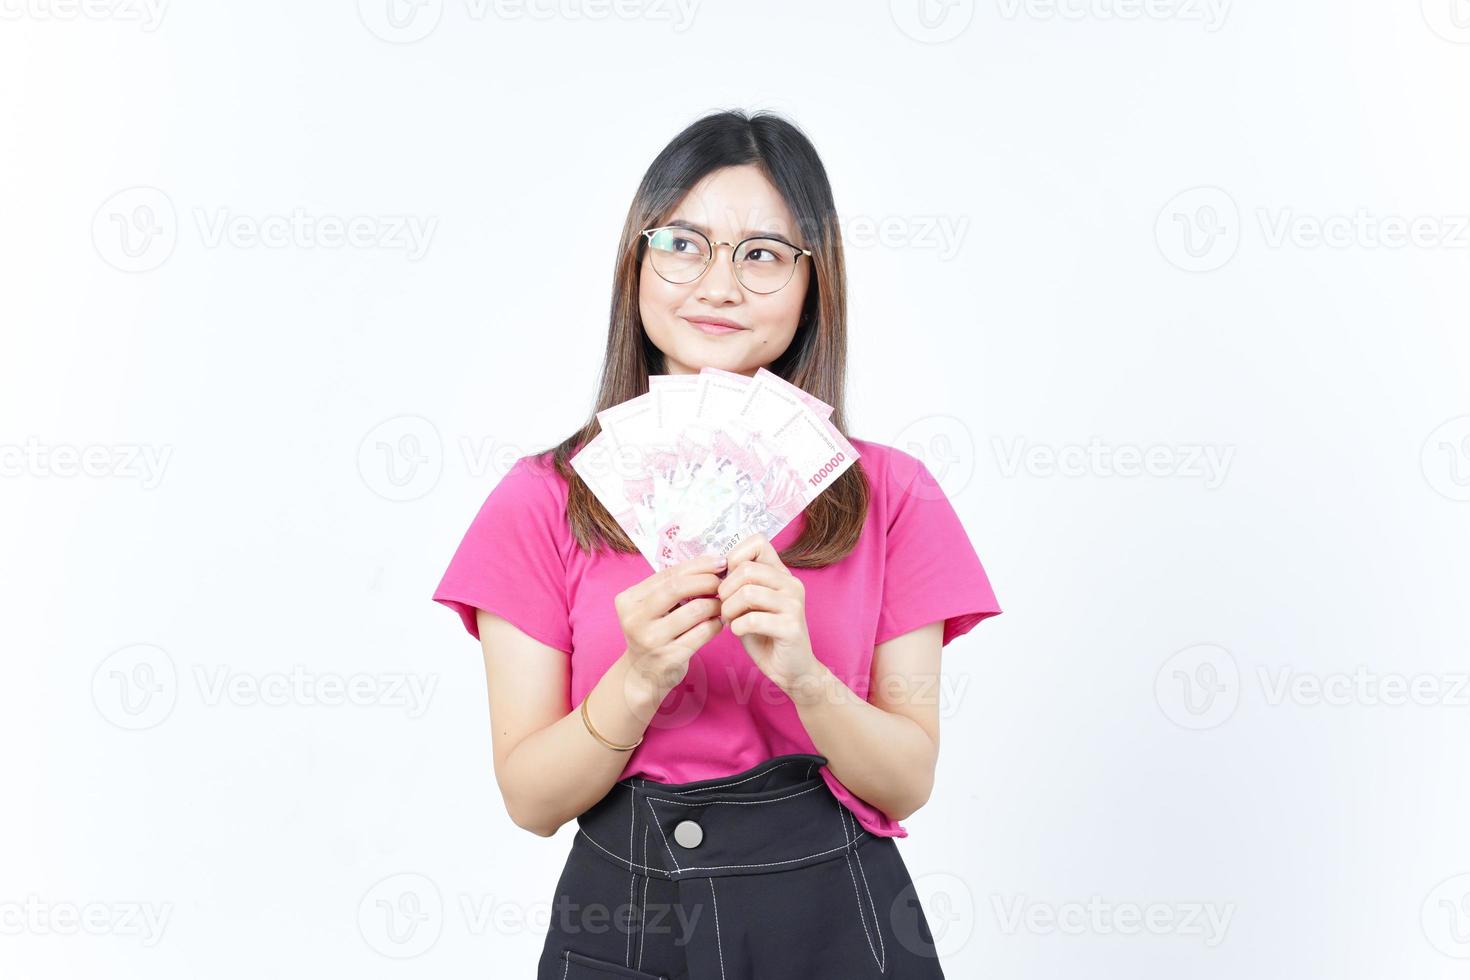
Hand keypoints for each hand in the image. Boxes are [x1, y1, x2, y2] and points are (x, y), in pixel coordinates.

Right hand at [615, 554, 725, 703]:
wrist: (643, 674)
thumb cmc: (654, 633)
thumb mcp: (651, 608)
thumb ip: (672, 586)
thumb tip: (711, 561)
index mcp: (627, 600)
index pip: (667, 574)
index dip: (697, 565)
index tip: (719, 561)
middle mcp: (634, 619)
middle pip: (677, 588)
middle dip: (706, 581)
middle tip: (723, 581)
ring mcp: (650, 640)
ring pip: (694, 611)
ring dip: (715, 604)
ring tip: (723, 603)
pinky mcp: (668, 658)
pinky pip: (701, 633)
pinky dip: (715, 624)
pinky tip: (720, 622)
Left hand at [717, 534, 823, 695]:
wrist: (792, 670)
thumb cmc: (765, 635)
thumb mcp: (749, 604)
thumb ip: (738, 584)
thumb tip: (712, 569)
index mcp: (781, 574)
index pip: (757, 542)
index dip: (734, 557)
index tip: (726, 581)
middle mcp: (791, 584)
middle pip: (746, 569)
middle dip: (725, 590)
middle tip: (724, 607)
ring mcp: (794, 604)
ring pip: (747, 592)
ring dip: (729, 609)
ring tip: (729, 620)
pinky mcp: (791, 627)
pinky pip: (752, 619)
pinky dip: (737, 627)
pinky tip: (738, 632)